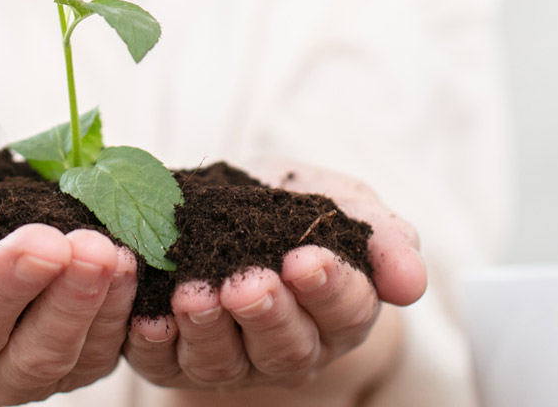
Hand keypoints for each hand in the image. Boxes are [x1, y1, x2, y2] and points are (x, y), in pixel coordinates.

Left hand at [123, 160, 424, 393]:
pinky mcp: (172, 357)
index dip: (327, 288)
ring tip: (193, 293)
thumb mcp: (342, 201)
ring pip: (221, 360)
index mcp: (336, 313)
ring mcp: (229, 357)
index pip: (343, 311)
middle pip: (283, 347)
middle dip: (265, 314)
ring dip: (206, 327)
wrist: (224, 195)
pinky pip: (161, 361)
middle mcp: (286, 346)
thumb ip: (380, 236)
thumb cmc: (293, 200)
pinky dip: (151, 340)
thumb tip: (410, 279)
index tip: (305, 258)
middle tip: (248, 282)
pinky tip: (147, 317)